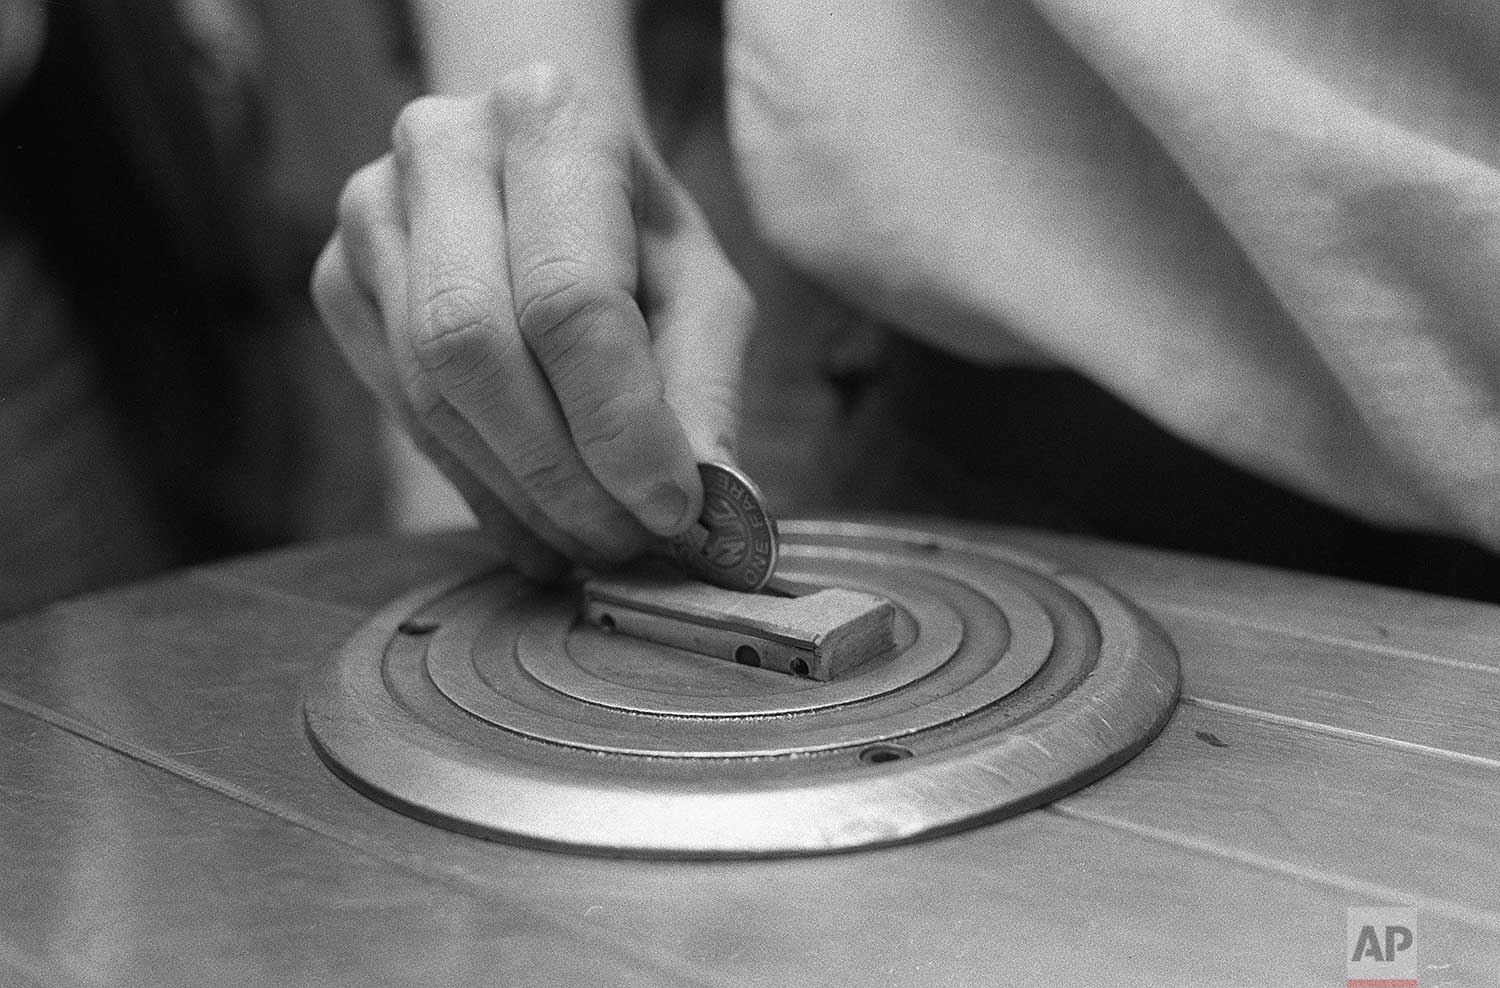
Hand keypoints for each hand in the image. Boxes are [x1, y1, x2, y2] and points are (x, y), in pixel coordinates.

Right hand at [313, 64, 754, 577]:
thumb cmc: (635, 233)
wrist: (544, 175)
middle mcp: (440, 147)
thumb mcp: (701, 291)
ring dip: (520, 494)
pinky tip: (538, 523)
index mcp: (551, 118)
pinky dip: (477, 487)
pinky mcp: (336, 279)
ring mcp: (371, 211)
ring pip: (428, 393)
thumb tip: (710, 512)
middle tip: (626, 541)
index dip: (619, 423)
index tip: (671, 507)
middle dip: (559, 473)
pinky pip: (399, 412)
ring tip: (593, 540)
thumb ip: (703, 392)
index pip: (569, 298)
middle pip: (474, 349)